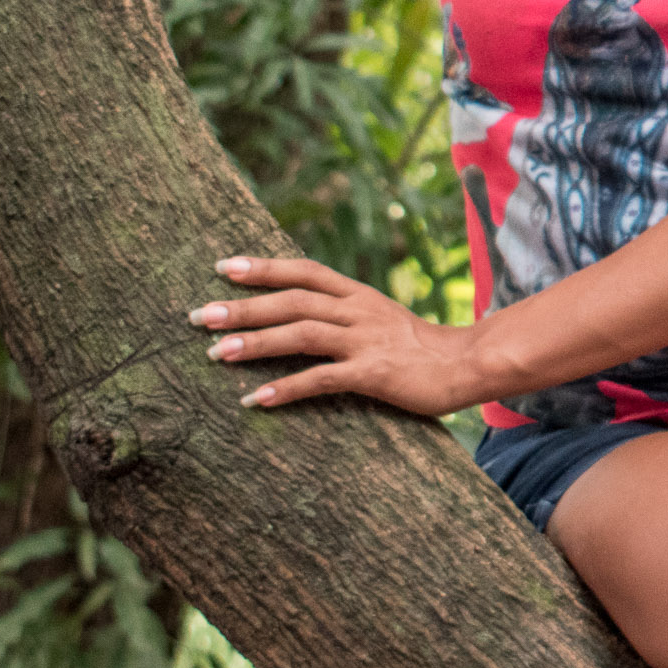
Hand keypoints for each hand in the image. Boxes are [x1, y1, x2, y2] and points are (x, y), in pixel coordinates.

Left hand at [191, 255, 481, 416]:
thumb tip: (298, 314)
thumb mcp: (380, 318)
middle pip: (292, 301)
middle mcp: (358, 311)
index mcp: (358, 295)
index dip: (263, 267)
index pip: (304, 271)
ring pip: (301, 334)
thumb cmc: (420, 348)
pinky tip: (256, 400)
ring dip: (255, 343)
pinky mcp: (373, 374)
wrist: (467, 364)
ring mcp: (365, 341)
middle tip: (200, 315)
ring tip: (214, 353)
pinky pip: (321, 379)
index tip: (222, 267)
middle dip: (243, 307)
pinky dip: (286, 388)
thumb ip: (343, 314)